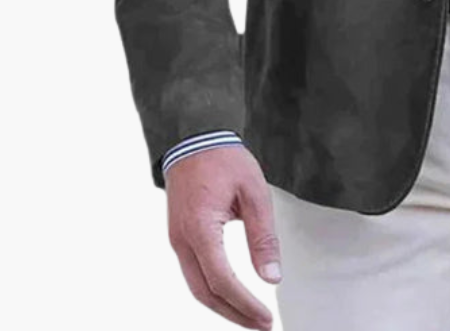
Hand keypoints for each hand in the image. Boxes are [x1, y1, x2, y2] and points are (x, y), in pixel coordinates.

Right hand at [166, 144, 281, 329]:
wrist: (194, 137)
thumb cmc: (224, 159)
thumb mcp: (253, 192)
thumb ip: (263, 236)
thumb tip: (272, 277)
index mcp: (200, 229)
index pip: (222, 281)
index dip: (244, 304)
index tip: (266, 318)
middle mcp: (182, 241)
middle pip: (205, 293)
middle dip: (234, 315)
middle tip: (261, 326)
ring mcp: (177, 240)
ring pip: (197, 287)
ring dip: (223, 306)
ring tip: (250, 317)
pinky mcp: (180, 237)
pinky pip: (194, 273)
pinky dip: (214, 290)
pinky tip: (232, 295)